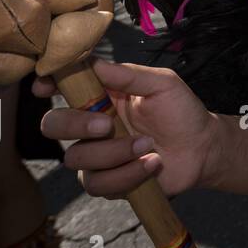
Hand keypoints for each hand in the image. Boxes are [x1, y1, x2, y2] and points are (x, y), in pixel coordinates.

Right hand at [33, 58, 215, 198]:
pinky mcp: (107, 182)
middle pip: (53, 125)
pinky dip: (127, 174)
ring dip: (114, 153)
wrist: (202, 148)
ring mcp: (96, 156)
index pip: (62, 89)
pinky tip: (152, 163)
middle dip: (75, 125)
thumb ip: (129, 74)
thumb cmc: (181, 111)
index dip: (47, 86)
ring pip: (77, 158)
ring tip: (148, 145)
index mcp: (100, 96)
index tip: (45, 87)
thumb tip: (93, 63)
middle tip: (107, 125)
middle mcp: (91, 126)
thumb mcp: (162, 84)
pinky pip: (99, 183)